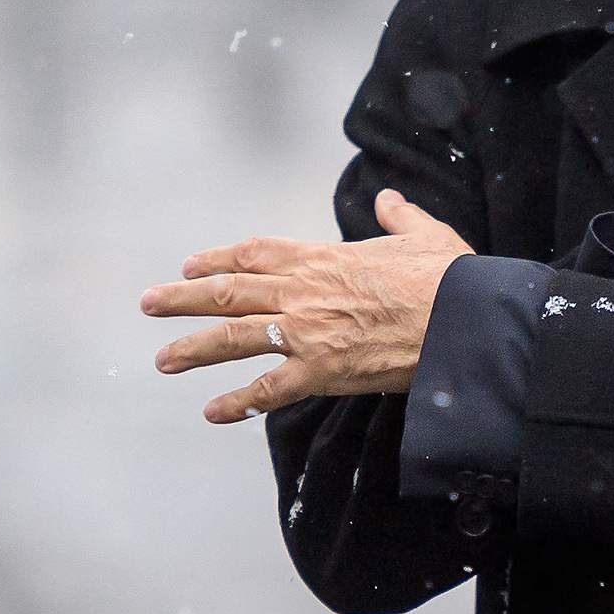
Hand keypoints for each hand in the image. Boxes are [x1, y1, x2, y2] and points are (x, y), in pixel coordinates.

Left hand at [140, 191, 471, 423]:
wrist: (464, 319)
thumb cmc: (449, 277)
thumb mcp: (425, 235)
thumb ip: (399, 217)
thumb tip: (390, 199)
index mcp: (322, 257)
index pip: (255, 253)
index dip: (218, 258)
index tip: (191, 264)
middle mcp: (303, 292)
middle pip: (228, 291)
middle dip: (182, 298)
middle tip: (148, 304)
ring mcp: (307, 332)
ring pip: (234, 336)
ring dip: (193, 348)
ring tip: (163, 360)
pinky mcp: (322, 371)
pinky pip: (269, 389)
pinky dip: (238, 402)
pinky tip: (212, 413)